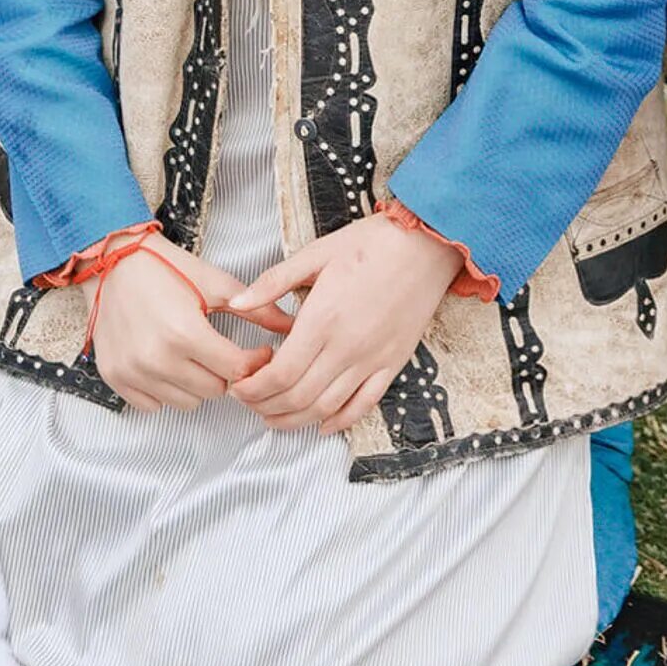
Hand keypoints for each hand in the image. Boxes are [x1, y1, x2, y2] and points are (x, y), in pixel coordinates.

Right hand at [91, 235, 283, 412]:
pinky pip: (152, 406)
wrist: (115, 262)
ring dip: (196, 384)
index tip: (257, 352)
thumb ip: (256, 309)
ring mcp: (133, 372)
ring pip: (185, 403)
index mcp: (185, 332)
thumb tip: (292, 325)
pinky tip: (167, 364)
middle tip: (221, 349)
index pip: (235, 371)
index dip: (254, 362)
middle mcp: (157, 358)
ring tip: (193, 355)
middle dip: (225, 372)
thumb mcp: (216, 284)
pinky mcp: (115, 378)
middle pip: (214, 390)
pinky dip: (165, 391)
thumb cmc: (167, 268)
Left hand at [228, 214, 461, 434]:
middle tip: (249, 402)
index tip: (239, 387)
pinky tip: (322, 424)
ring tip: (274, 416)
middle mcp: (346, 346)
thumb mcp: (317, 252)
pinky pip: (363, 406)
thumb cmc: (374, 241)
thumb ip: (274, 282)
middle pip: (297, 397)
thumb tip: (237, 302)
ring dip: (295, 420)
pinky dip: (339, 421)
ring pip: (326, 408)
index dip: (253, 390)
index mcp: (323, 318)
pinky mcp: (393, 363)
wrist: (429, 241)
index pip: (279, 374)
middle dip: (265, 407)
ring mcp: (372, 359)